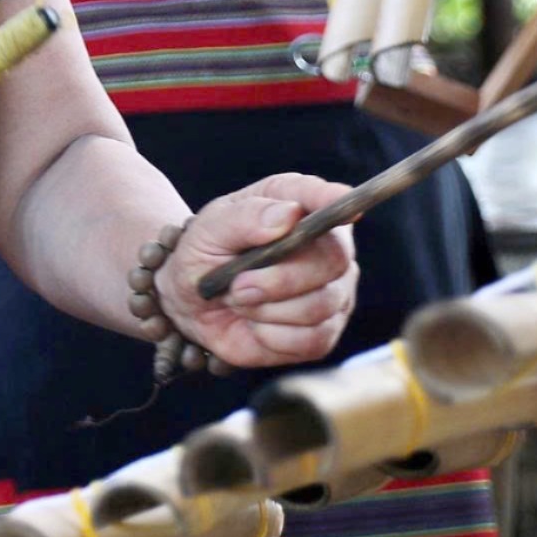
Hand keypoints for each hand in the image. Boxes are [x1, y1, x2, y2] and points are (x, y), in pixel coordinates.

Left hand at [157, 173, 357, 368]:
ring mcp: (333, 289)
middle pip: (331, 260)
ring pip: (320, 305)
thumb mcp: (208, 230)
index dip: (333, 199)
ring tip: (240, 301)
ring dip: (267, 310)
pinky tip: (256, 325)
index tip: (343, 205)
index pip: (324, 196)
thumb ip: (245, 218)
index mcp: (295, 203)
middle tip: (237, 286)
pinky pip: (313, 339)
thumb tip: (288, 215)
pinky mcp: (326, 330)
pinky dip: (273, 337)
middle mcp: (326, 244)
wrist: (193, 304)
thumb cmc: (206, 255)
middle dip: (279, 279)